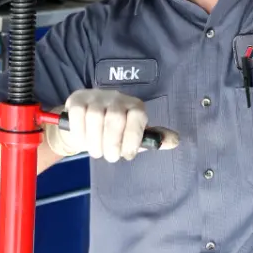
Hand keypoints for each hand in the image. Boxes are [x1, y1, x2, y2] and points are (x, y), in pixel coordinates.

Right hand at [45, 89, 179, 162]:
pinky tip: (84, 140)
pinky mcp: (77, 98)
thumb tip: (175, 141)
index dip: (133, 139)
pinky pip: (78, 116)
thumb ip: (151, 139)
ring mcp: (96, 96)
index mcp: (134, 106)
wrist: (85, 123)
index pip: (138, 117)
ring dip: (95, 142)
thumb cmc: (114, 132)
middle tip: (110, 156)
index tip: (127, 154)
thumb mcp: (134, 137)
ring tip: (97, 151)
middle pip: (115, 119)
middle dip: (112, 144)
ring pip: (95, 118)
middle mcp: (116, 97)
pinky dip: (80, 134)